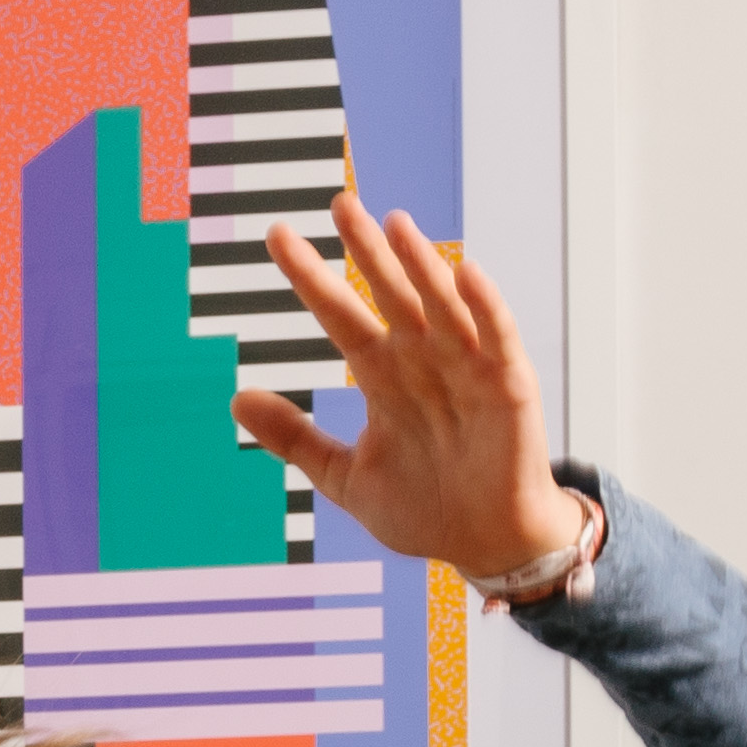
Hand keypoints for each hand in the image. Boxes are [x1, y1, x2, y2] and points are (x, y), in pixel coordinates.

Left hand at [235, 205, 575, 587]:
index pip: (340, 316)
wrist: (483, 544)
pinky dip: (483, 305)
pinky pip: (496, 337)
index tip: (278, 238)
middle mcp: (423, 361)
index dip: (310, 279)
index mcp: (383, 377)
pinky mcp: (508, 386)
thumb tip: (239, 397)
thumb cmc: (422, 506)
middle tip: (339, 203)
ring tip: (395, 224)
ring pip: (440, 305)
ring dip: (420, 265)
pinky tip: (463, 271)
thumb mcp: (344, 476)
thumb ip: (295, 439)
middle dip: (365, 251)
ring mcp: (467, 369)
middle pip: (389, 295)